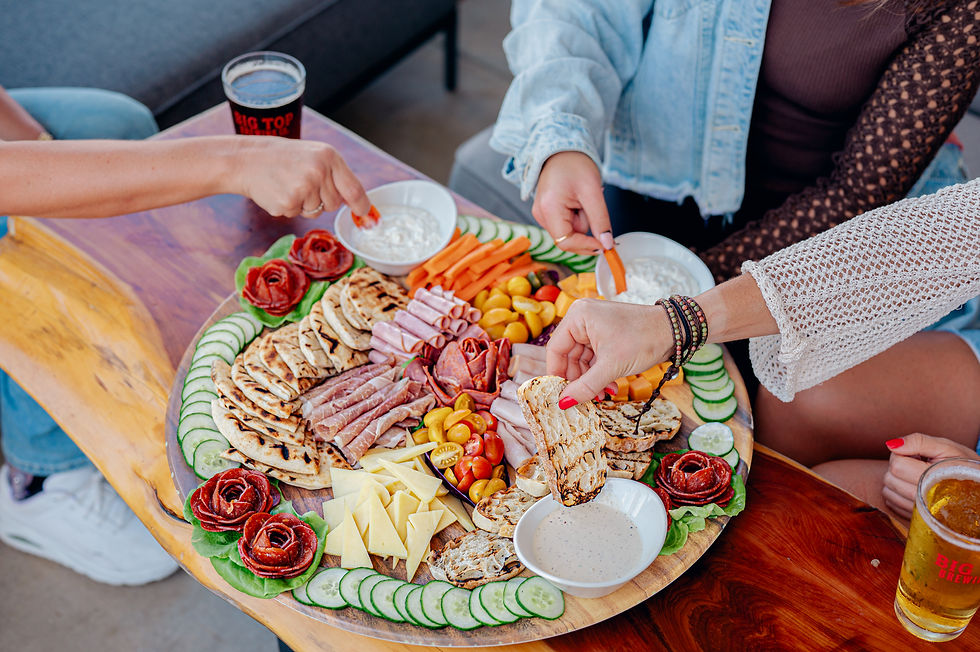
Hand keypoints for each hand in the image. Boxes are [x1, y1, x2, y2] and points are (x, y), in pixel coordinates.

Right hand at [233, 137, 369, 217]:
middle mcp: (319, 171)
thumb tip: (358, 204)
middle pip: (334, 204)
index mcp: (329, 157)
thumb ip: (336, 176)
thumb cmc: (284, 159)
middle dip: (322, 200)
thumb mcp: (314, 156)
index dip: (362, 206)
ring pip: (316, 212)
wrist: (247, 159)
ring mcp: (303, 188)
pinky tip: (278, 191)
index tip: (367, 216)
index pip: (354, 188)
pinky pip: (297, 215)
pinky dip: (288, 208)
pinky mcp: (288, 203)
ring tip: (288, 185)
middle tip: (301, 182)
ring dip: (303, 204)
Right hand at [533, 151, 614, 254]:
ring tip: (582, 199)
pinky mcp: (547, 214)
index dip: (587, 247)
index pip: (566, 242)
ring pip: (570, 232)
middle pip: (569, 239)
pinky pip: (567, 225)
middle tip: (591, 206)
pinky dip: (576, 217)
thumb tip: (607, 243)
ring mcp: (542, 215)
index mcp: (549, 209)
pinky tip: (576, 201)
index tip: (606, 244)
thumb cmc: (574, 165)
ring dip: (582, 221)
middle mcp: (541, 215)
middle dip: (585, 228)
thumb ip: (600, 220)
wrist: (562, 151)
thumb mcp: (593, 191)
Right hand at [546, 299, 672, 405]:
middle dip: (578, 380)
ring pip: (582, 359)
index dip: (557, 374)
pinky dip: (600, 372)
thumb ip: (585, 386)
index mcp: (578, 317)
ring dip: (591, 379)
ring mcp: (595, 326)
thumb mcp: (612, 366)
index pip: (556, 349)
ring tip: (602, 395)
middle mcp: (582, 318)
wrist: (676, 330)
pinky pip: (595, 356)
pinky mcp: (606, 334)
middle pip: (569, 355)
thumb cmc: (644, 339)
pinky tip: (609, 386)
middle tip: (584, 399)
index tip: (560, 395)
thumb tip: (563, 403)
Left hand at [883, 433, 979, 518]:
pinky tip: (914, 487)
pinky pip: (890, 503)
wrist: (977, 485)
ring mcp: (918, 512)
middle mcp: (924, 499)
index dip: (903, 454)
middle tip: (918, 465)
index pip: (897, 465)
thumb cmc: (962, 464)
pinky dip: (896, 493)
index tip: (918, 456)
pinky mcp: (913, 518)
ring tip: (917, 476)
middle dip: (899, 467)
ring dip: (897, 480)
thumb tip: (891, 445)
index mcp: (933, 479)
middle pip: (890, 478)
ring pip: (887, 491)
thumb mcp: (946, 446)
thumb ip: (918, 442)